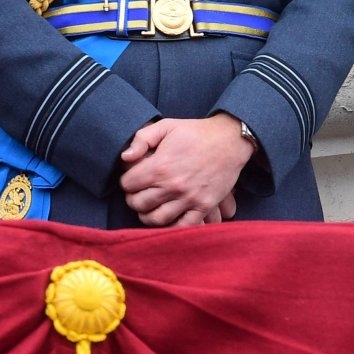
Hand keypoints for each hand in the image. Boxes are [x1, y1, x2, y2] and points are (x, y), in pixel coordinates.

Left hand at [118, 116, 252, 226]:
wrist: (228, 141)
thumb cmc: (194, 132)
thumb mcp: (165, 126)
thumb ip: (141, 139)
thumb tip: (124, 157)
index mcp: (160, 166)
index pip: (128, 184)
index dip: (126, 181)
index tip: (131, 179)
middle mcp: (173, 185)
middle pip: (139, 204)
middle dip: (133, 199)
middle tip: (136, 195)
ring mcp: (189, 198)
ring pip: (157, 219)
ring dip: (147, 216)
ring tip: (148, 208)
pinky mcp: (204, 206)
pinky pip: (183, 226)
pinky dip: (171, 227)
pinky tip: (167, 219)